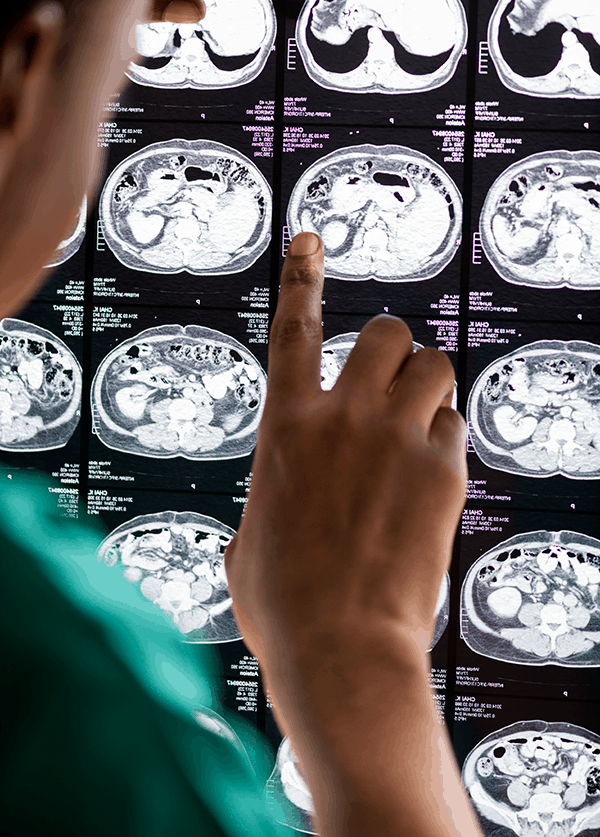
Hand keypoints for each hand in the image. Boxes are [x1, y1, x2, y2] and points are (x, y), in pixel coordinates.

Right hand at [224, 230, 466, 697]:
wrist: (340, 647)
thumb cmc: (285, 604)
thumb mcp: (251, 539)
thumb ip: (271, 497)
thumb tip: (280, 504)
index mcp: (285, 427)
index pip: (294, 328)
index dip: (302, 276)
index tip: (311, 241)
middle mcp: (344, 419)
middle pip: (387, 331)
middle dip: (392, 345)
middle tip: (390, 378)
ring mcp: (398, 441)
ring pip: (435, 365)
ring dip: (427, 382)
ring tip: (417, 418)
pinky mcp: (443, 472)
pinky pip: (455, 426)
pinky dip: (444, 439)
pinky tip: (429, 477)